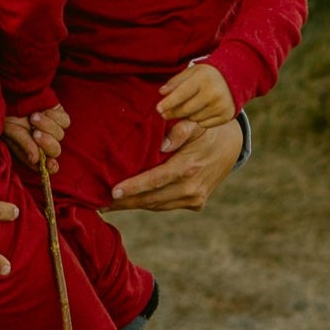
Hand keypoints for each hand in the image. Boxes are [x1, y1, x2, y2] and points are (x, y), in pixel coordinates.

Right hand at [3, 103, 69, 171]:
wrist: (17, 93)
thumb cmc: (10, 115)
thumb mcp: (12, 131)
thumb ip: (24, 145)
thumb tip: (35, 160)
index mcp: (33, 151)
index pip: (46, 165)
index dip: (50, 166)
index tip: (50, 164)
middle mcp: (45, 143)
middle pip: (55, 151)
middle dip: (47, 143)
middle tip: (35, 134)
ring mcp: (54, 130)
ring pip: (60, 135)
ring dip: (46, 125)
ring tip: (33, 116)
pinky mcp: (60, 117)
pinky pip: (65, 122)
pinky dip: (54, 116)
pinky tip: (43, 111)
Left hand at [109, 117, 243, 212]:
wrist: (231, 145)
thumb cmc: (206, 130)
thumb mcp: (196, 123)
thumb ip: (180, 130)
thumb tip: (163, 143)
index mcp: (189, 167)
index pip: (156, 180)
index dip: (133, 188)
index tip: (112, 193)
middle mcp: (192, 187)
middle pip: (152, 198)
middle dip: (125, 202)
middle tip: (98, 203)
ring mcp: (194, 198)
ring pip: (157, 205)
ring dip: (133, 205)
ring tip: (108, 204)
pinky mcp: (196, 203)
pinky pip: (165, 205)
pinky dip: (147, 203)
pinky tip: (129, 201)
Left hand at [157, 62, 235, 128]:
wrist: (236, 77)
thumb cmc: (208, 74)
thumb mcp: (192, 71)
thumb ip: (176, 82)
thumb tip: (162, 93)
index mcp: (203, 79)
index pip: (181, 94)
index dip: (168, 103)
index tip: (158, 109)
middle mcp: (214, 93)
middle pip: (186, 110)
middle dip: (173, 113)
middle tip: (164, 114)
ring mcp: (221, 105)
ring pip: (194, 118)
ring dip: (187, 115)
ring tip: (189, 106)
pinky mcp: (227, 115)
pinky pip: (204, 124)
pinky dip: (199, 120)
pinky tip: (201, 110)